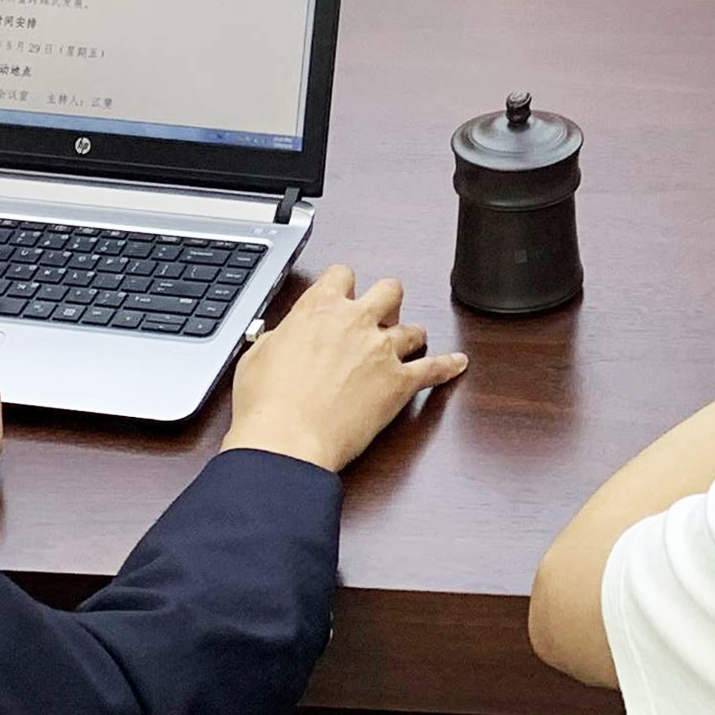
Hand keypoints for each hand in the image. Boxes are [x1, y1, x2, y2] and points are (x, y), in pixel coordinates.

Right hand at [222, 266, 466, 472]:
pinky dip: (448, 366)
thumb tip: (283, 337)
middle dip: (387, 302)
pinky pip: (433, 369)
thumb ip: (278, 337)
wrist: (287, 440)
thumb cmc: (266, 403)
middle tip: (381, 316)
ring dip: (410, 336)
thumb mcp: (257, 356)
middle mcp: (357, 321)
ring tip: (409, 343)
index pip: (343, 275)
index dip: (345, 286)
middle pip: (389, 290)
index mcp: (320, 308)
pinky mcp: (400, 383)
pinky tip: (458, 363)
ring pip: (413, 329)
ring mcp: (382, 351)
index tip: (345, 296)